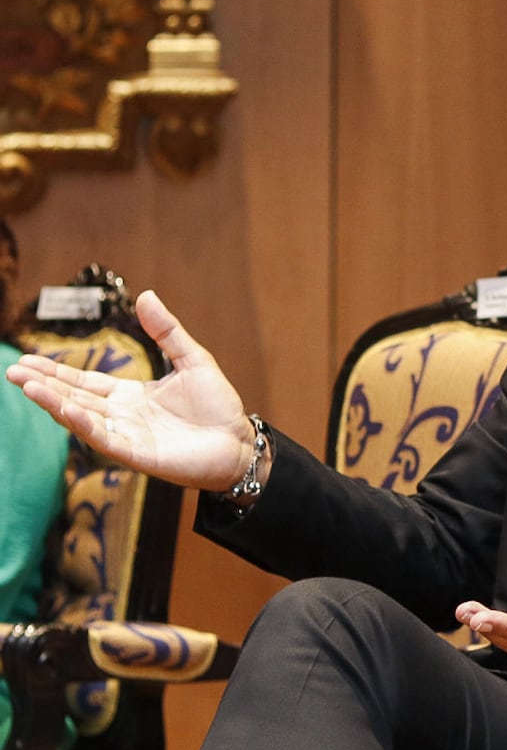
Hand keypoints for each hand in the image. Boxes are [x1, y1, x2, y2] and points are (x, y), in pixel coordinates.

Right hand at [5, 290, 254, 492]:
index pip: (83, 381)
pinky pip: (105, 439)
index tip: (26, 361)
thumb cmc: (218, 407)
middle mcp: (122, 416)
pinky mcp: (138, 454)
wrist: (240, 442)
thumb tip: (146, 295)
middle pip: (74, 397)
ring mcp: (127, 436)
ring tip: (27, 386)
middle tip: (12, 372)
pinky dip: (84, 424)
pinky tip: (66, 408)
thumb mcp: (192, 359)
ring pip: (82, 417)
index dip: (55, 371)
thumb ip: (167, 331)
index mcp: (129, 395)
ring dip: (54, 403)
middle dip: (43, 385)